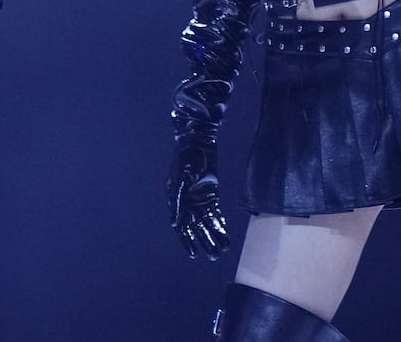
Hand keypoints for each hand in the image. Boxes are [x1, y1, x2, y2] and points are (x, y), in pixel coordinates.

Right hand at [168, 145, 229, 259]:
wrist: (198, 142)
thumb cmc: (186, 158)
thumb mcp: (180, 178)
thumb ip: (177, 201)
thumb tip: (175, 223)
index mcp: (176, 201)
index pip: (182, 226)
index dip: (187, 241)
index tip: (194, 254)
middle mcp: (187, 204)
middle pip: (196, 228)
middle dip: (205, 242)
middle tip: (214, 256)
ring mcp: (200, 200)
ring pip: (207, 223)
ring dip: (214, 236)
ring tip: (222, 250)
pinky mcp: (211, 195)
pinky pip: (216, 214)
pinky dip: (220, 225)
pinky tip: (225, 236)